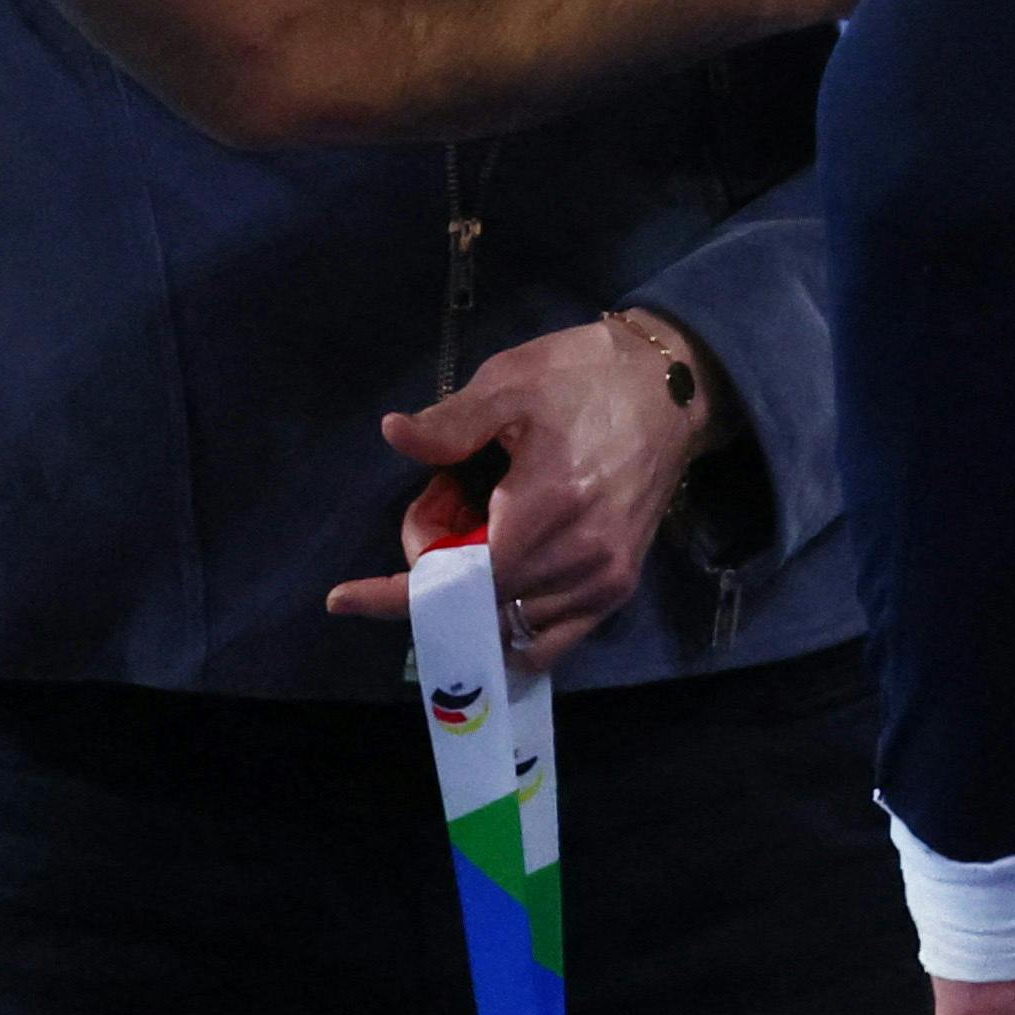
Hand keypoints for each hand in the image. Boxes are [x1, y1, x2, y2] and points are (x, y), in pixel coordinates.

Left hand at [321, 316, 719, 677]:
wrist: (672, 388)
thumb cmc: (586, 377)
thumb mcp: (512, 383)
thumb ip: (451, 424)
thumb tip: (393, 434)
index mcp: (548, 511)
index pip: (456, 579)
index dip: (396, 590)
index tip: (342, 599)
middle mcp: (579, 564)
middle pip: (474, 601)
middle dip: (436, 559)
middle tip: (446, 492)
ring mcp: (603, 584)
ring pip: (506, 623)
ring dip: (471, 586)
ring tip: (478, 515)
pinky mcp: (618, 588)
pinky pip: (551, 637)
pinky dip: (509, 617)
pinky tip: (498, 563)